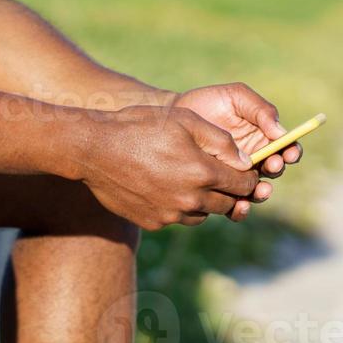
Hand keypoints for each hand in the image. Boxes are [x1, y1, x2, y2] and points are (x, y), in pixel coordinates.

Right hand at [77, 104, 259, 230]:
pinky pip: (177, 218)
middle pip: (227, 203)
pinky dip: (178, 206)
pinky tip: (165, 187)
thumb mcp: (185, 120)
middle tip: (221, 177)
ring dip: (204, 201)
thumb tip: (245, 161)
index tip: (245, 171)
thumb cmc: (140, 126)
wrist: (94, 149)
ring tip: (191, 181)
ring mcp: (171, 214)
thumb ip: (221, 140)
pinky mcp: (154, 222)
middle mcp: (190, 198)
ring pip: (203, 214)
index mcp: (203, 172)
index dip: (248, 177)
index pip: (243, 184)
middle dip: (229, 191)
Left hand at [171, 84, 302, 201]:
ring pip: (257, 190)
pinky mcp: (221, 187)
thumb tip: (281, 131)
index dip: (292, 151)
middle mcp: (255, 158)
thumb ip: (260, 109)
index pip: (286, 147)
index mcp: (264, 136)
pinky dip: (240, 208)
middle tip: (270, 165)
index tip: (288, 152)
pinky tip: (238, 205)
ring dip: (261, 192)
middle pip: (275, 170)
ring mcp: (238, 174)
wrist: (176, 114)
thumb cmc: (209, 102)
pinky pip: (235, 203)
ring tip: (257, 190)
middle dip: (276, 169)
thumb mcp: (237, 97)